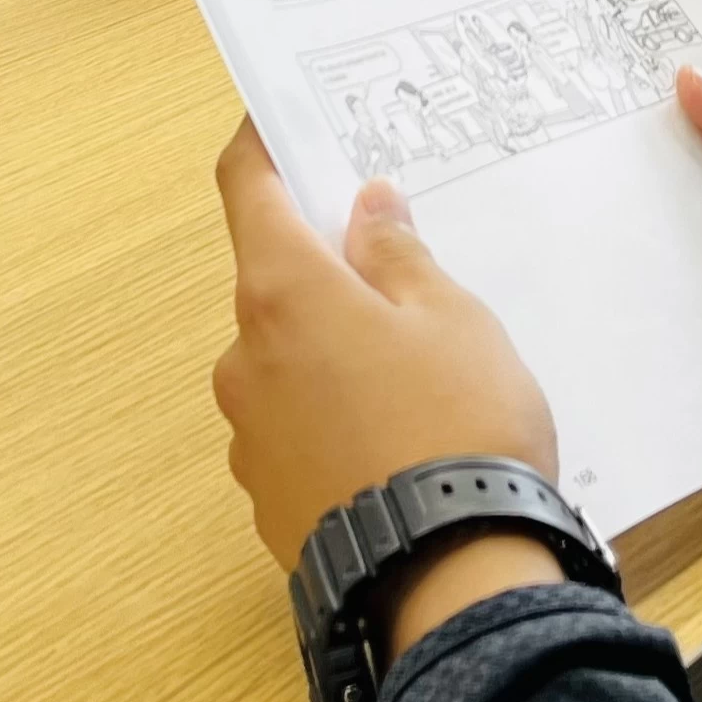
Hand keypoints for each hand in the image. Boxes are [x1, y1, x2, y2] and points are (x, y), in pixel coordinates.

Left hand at [213, 124, 564, 652]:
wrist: (446, 581)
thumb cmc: (455, 428)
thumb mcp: (451, 317)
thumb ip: (400, 255)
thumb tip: (366, 210)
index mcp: (282, 295)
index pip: (246, 191)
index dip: (259, 147)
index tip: (274, 120)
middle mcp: (246, 360)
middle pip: (275, 282)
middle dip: (329, 268)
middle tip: (402, 269)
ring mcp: (251, 435)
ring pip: (289, 360)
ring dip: (336, 348)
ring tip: (421, 374)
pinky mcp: (270, 499)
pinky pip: (298, 427)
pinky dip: (336, 414)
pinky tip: (401, 437)